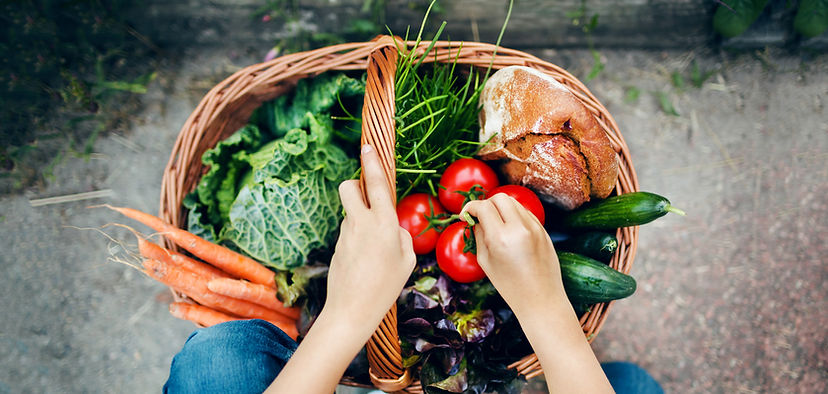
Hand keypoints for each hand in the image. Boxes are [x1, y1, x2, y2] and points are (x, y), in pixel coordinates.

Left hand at [321, 144, 415, 338]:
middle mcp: (361, 223)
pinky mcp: (337, 246)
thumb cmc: (385, 286)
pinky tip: (364, 264)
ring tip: (374, 253)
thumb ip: (402, 236)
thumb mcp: (406, 260)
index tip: (367, 146)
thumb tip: (393, 227)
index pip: (377, 184)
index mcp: (383, 223)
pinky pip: (350, 233)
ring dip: (361, 221)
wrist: (351, 309)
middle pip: (349, 187)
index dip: (372, 163)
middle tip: (366, 197)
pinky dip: (357, 241)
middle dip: (355, 185)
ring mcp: (346, 234)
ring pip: (351, 213)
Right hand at [462, 195, 613, 392]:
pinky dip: (514, 215)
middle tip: (481, 217)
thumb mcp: (486, 262)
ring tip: (496, 223)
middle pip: (499, 198)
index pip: (483, 207)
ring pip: (514, 202)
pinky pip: (525, 212)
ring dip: (501, 208)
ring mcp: (535, 228)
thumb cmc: (510, 285)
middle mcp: (519, 228)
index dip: (470, 208)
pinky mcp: (543, 230)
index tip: (465, 215)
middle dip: (486, 203)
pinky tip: (510, 229)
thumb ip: (478, 236)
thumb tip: (474, 219)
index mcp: (501, 238)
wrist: (541, 298)